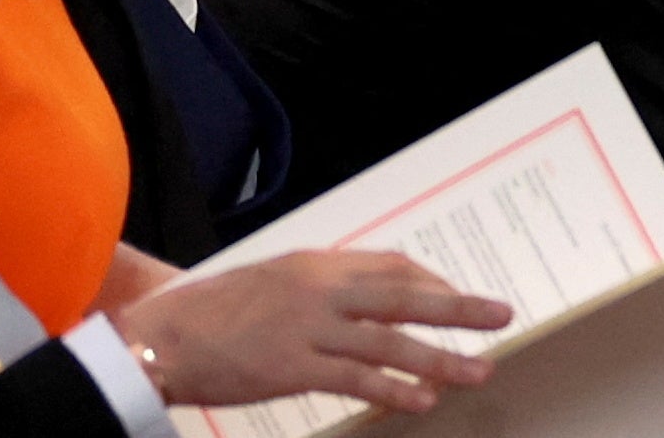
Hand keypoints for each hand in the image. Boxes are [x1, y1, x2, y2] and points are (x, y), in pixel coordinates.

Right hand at [109, 250, 513, 412]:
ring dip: (440, 358)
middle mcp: (320, 288)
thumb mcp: (276, 281)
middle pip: (405, 295)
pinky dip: (395, 390)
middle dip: (458, 307)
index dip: (432, 284)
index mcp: (317, 263)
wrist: (162, 333)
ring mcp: (309, 327)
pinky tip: (423, 400)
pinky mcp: (294, 366)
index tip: (458, 300)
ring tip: (478, 370)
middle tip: (501, 315)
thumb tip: (365, 302)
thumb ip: (321, 287)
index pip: (392, 266)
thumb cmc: (215, 311)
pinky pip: (358, 379)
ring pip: (391, 341)